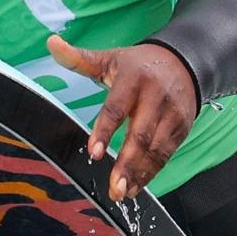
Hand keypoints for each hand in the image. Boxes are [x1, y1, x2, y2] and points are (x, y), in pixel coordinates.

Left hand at [46, 36, 199, 201]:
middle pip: (141, 135)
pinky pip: (166, 154)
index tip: (93, 152)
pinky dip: (151, 173)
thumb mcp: (110, 59)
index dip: (105, 131)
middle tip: (113, 187)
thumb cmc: (138, 65)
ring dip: (139, 174)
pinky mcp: (182, 127)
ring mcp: (172, 114)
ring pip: (156, 149)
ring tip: (122, 192)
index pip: (117, 107)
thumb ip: (79, 58)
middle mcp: (155, 97)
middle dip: (127, 163)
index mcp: (133, 79)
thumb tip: (51, 43)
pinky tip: (136, 186)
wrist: (185, 61)